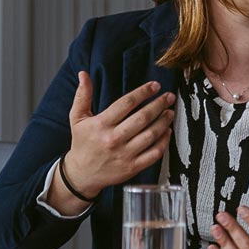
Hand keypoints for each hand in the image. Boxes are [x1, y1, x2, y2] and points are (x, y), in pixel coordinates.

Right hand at [64, 72, 175, 197]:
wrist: (81, 174)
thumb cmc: (82, 143)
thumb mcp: (77, 118)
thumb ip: (82, 95)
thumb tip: (84, 74)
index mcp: (101, 125)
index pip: (126, 103)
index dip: (143, 92)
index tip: (155, 86)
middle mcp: (113, 139)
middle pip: (142, 118)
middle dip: (159, 104)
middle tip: (169, 96)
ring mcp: (124, 155)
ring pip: (150, 135)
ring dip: (164, 121)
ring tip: (170, 112)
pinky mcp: (132, 167)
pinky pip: (153, 153)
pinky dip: (164, 142)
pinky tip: (167, 131)